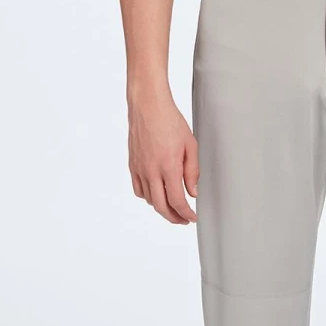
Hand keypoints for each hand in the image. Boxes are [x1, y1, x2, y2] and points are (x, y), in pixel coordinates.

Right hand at [128, 93, 198, 222]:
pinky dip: (148, 197)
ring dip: (161, 208)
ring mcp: (139, 169)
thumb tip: (193, 192)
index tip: (192, 217)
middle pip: (161, 206)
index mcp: (168, 166)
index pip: (177, 201)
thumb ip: (192, 171)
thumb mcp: (190, 145)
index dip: (186, 214)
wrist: (148, 106)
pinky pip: (138, 189)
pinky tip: (156, 194)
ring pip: (149, 200)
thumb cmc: (170, 121)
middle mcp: (151, 171)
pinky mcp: (132, 165)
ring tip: (173, 208)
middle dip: (174, 217)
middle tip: (184, 220)